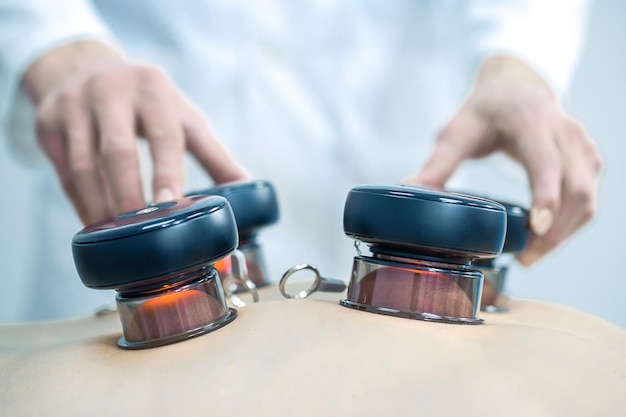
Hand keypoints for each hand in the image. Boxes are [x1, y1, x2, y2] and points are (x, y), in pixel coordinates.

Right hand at [23, 40, 247, 224]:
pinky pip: (63, 173)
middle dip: (129, 194)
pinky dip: (80, 203)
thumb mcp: (181, 115)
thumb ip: (213, 152)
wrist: (83, 66)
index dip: (167, 170)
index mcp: (153, 90)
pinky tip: (96, 225)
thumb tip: (246, 188)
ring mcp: (73, 106)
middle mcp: (110, 92)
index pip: (163, 134)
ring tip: (117, 238)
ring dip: (101, 206)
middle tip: (141, 231)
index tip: (171, 202)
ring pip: (84, 167)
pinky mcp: (47, 122)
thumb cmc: (146, 100)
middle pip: (117, 151)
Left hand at [405, 55, 601, 265]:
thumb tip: (409, 190)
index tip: (535, 228)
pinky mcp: (588, 160)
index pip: (547, 162)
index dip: (546, 197)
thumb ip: (438, 162)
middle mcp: (566, 133)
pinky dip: (570, 224)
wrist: (517, 87)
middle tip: (525, 259)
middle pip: (576, 189)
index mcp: (533, 121)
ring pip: (587, 199)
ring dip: (564, 233)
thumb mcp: (457, 130)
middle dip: (555, 231)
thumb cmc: (486, 110)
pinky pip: (588, 199)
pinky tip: (544, 239)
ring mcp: (582, 146)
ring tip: (530, 255)